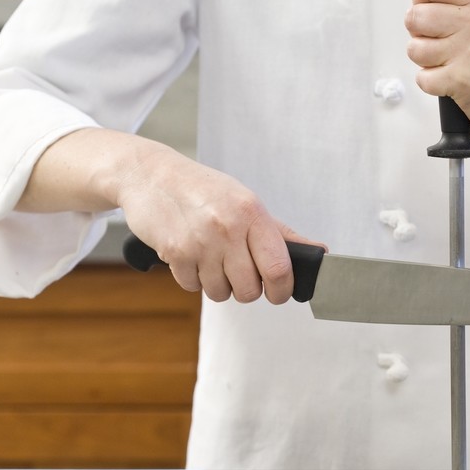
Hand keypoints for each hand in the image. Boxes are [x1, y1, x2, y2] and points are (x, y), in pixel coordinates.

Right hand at [114, 142, 323, 303]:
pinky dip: (195, 279)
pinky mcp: (174, 253)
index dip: (282, 290)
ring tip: (213, 260)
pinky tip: (193, 255)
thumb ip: (282, 233)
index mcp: (252, 213)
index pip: (279, 268)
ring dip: (220, 285)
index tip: (279, 292)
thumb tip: (318, 251)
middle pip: (249, 290)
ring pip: (221, 293)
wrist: (151, 176)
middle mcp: (228, 228)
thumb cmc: (204, 190)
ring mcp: (200, 242)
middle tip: (241, 273)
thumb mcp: (247, 203)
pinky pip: (193, 287)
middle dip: (248, 290)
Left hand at [398, 0, 469, 141]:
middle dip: (423, 33)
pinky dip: (435, 84)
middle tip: (450, 43)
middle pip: (414, 16)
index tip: (441, 13)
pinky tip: (457, 81)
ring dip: (428, 60)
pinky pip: (423, 78)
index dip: (423, 0)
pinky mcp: (465, 81)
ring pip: (414, 49)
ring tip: (455, 62)